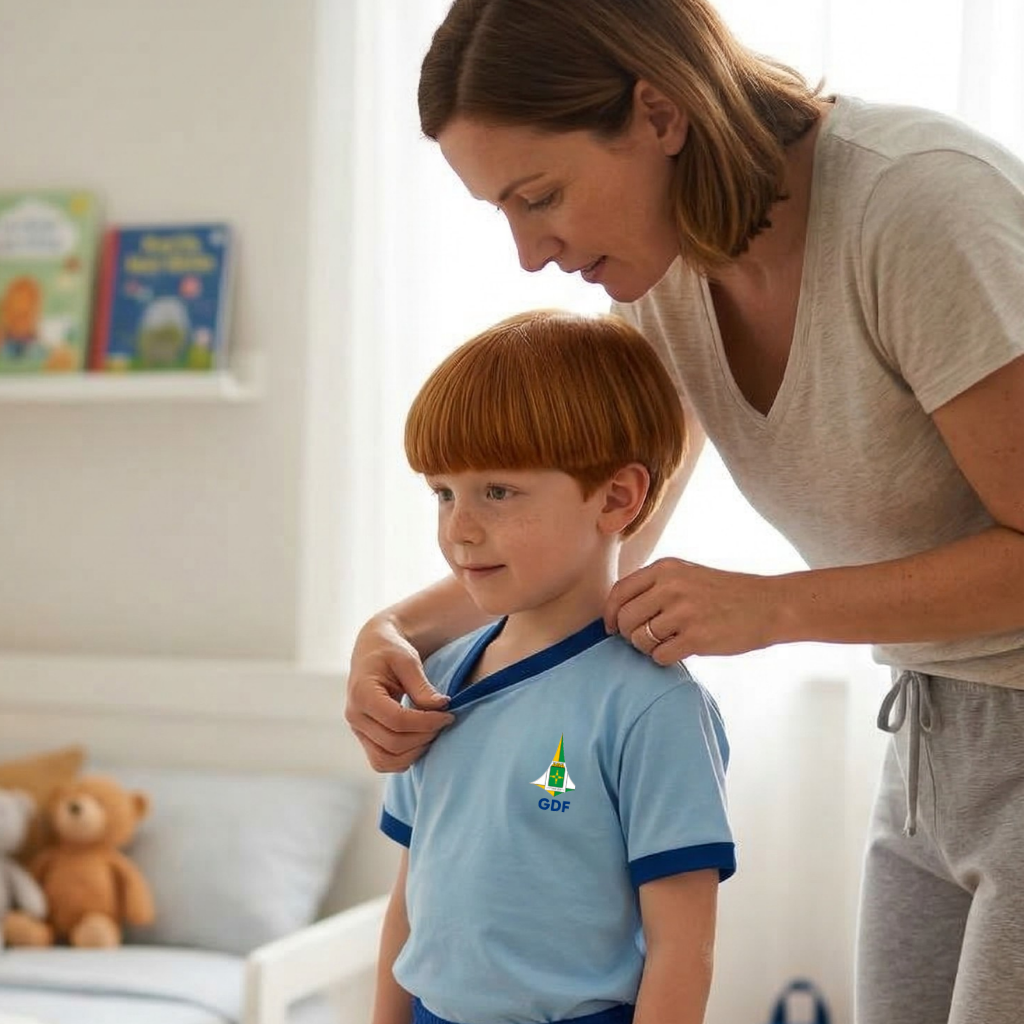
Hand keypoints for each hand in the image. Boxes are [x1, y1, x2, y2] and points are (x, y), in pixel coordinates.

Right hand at [345, 615, 454, 771]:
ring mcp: (357, 730)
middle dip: (424, 737)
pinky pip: (382, 761)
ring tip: (432, 732)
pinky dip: (403, 758)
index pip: (397, 720)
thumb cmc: (390, 651)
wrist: (372, 650)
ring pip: (385, 761)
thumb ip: (422, 686)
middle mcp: (355, 716)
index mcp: (362, 693)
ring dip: (414, 752)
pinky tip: (420, 739)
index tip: (448, 714)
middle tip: (444, 722)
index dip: (427, 722)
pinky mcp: (364, 738)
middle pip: (393, 743)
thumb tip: (441, 707)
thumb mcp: (408, 660)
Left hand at [604, 557, 781, 663]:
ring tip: (667, 643)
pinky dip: (664, 659)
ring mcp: (683, 612)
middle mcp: (670, 586)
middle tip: (646, 639)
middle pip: (625, 619)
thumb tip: (618, 612)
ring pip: (639, 640)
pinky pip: (660, 656)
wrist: (769, 605)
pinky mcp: (696, 638)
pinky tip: (680, 651)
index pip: (619, 592)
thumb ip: (656, 586)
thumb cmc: (726, 593)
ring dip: (648, 648)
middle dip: (630, 634)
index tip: (612, 628)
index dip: (610, 614)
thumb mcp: (688, 575)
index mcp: (665, 568)